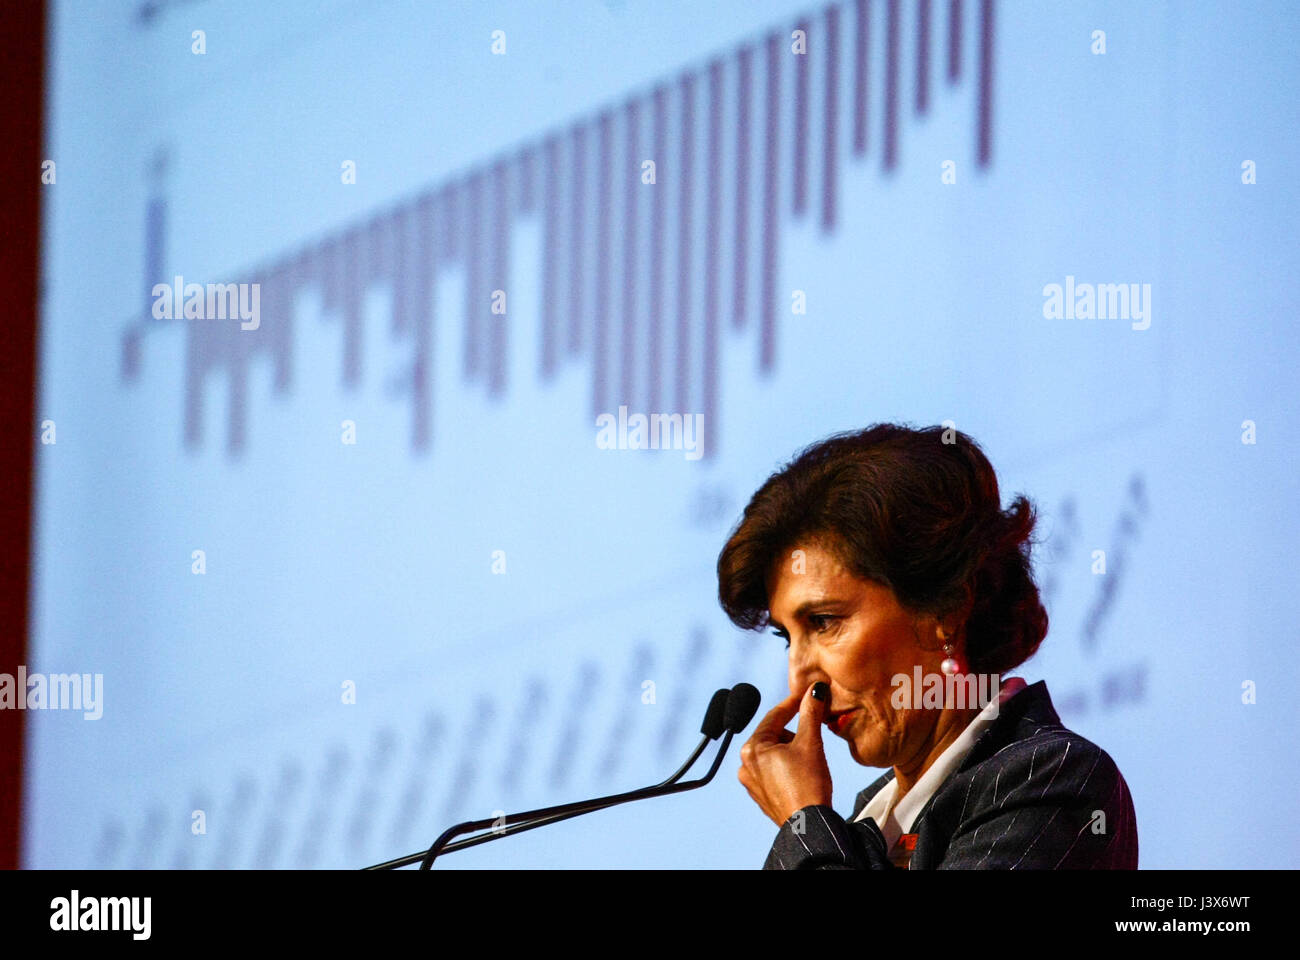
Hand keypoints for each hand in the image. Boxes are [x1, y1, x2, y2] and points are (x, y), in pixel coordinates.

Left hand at [737, 682, 832, 825]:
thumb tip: (815, 690)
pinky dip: (787, 766)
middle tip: (813, 734)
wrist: (809, 826)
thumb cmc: (808, 785)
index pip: (774, 716)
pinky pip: (773, 771)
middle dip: (794, 731)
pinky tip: (802, 773)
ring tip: (809, 759)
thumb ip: (810, 713)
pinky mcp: (761, 796)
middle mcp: (745, 764)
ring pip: (773, 753)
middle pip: (773, 734)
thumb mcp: (811, 743)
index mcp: (752, 748)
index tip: (807, 693)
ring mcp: (751, 782)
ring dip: (791, 749)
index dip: (793, 703)